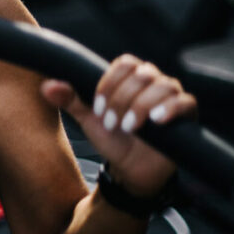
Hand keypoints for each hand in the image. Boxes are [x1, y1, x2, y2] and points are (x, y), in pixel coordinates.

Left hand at [39, 54, 188, 198]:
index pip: (124, 63)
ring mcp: (172, 97)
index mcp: (131, 79)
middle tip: (111, 122)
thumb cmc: (113, 139)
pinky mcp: (186, 115)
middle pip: (142, 74)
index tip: (98, 106)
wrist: (130, 170)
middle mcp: (153, 82)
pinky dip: (171, 108)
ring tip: (128, 127)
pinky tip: (156, 120)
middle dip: (122, 99)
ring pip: (163, 86)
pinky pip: (185, 102)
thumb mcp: (88, 119)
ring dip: (141, 106)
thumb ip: (70, 100)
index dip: (110, 82)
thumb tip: (47, 86)